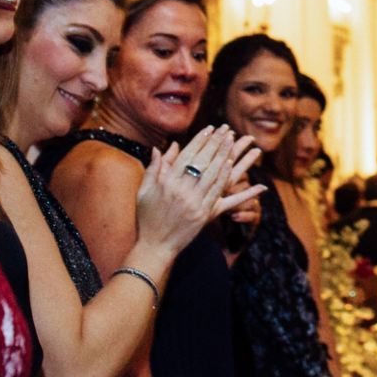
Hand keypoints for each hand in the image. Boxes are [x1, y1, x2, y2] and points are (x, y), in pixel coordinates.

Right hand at [134, 126, 264, 256]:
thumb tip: (159, 148)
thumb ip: (154, 168)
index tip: (209, 129)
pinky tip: (232, 165)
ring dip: (223, 156)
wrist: (154, 246)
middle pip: (202, 161)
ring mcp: (193, 203)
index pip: (186, 156)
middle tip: (225, 130)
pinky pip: (218, 193)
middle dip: (215, 143)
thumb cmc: (147, 218)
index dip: (199, 141)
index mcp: (165, 182)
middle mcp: (180, 190)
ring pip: (212, 174)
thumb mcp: (144, 191)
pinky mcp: (203, 215)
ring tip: (232, 142)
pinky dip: (225, 178)